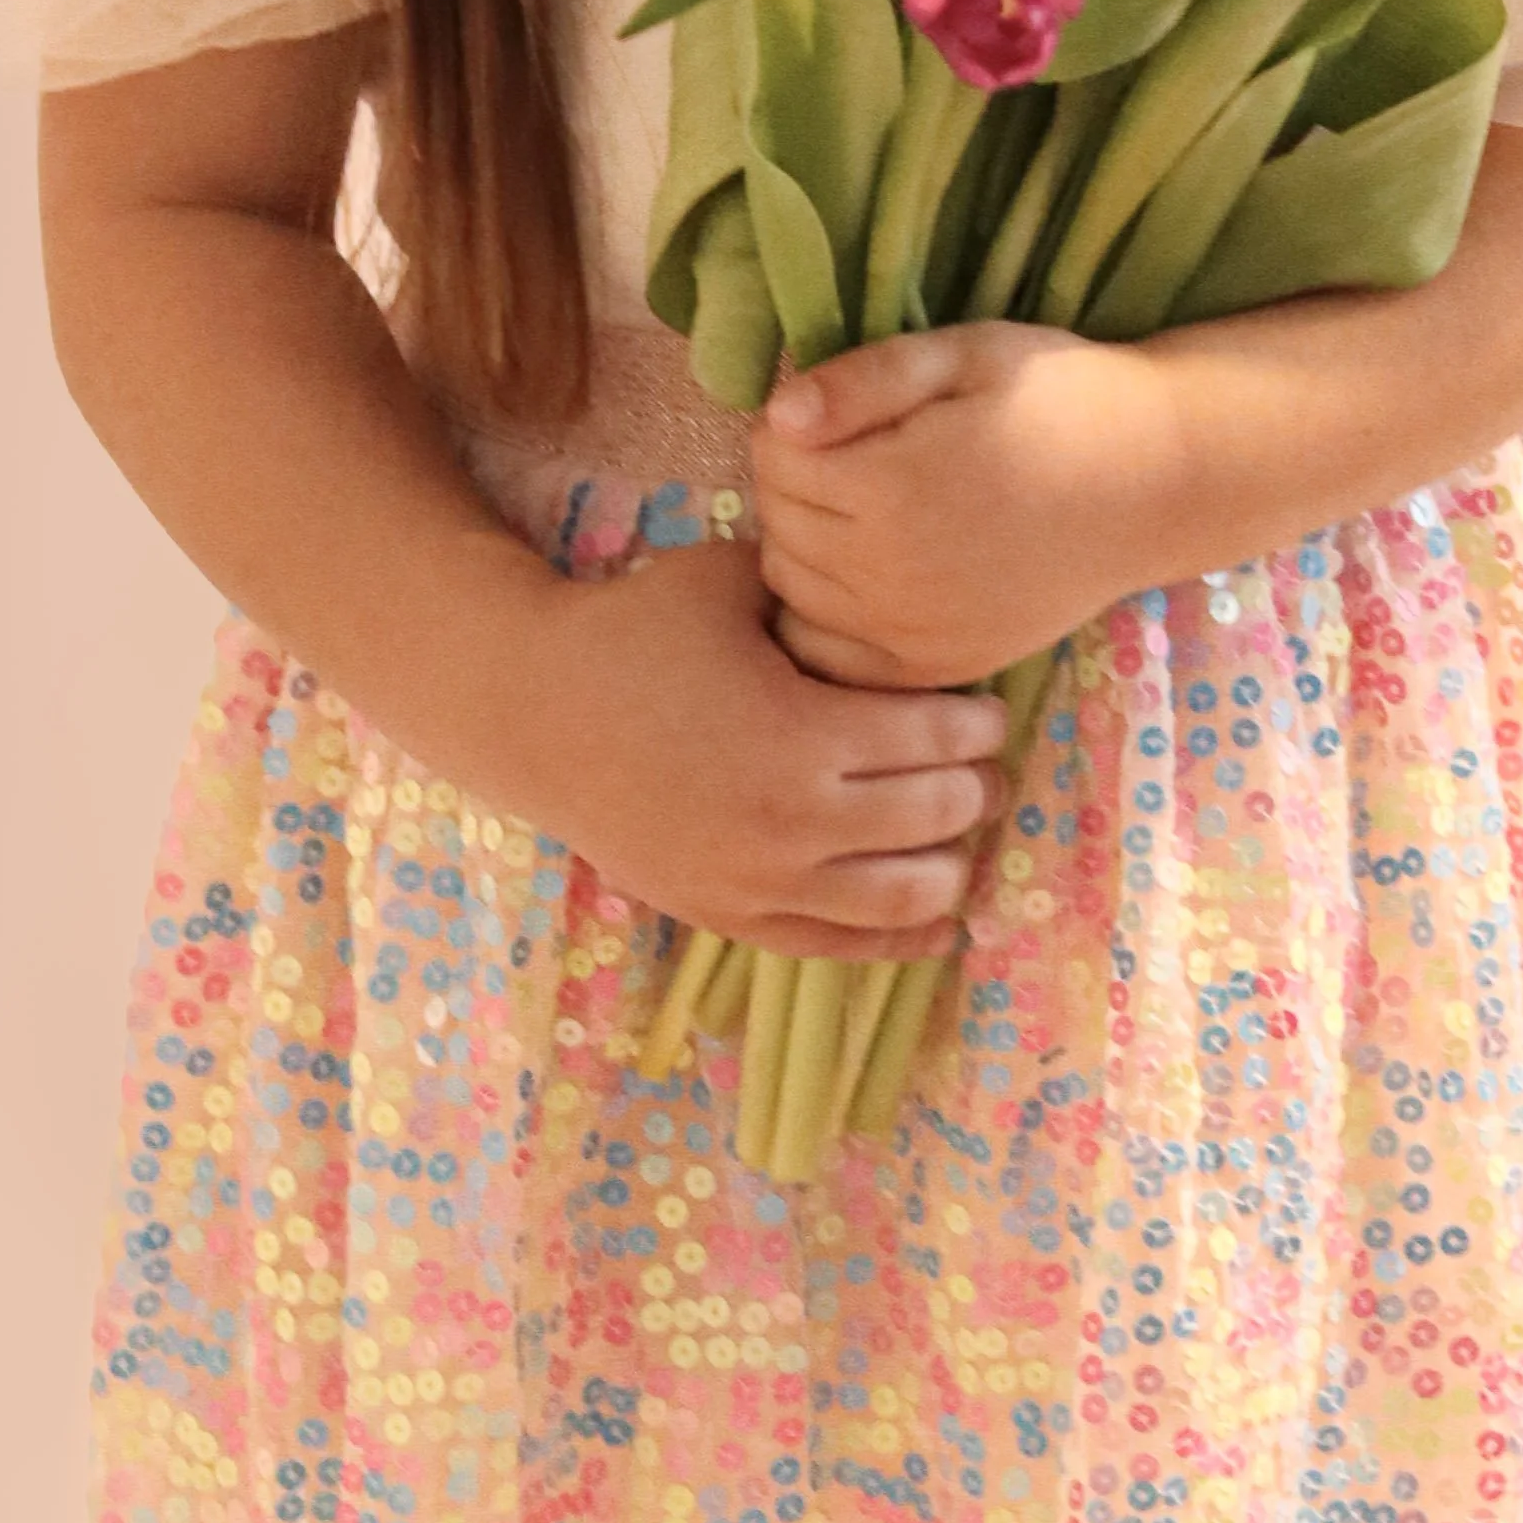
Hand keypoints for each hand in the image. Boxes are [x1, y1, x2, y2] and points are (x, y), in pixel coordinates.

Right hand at [499, 534, 1008, 961]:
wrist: (533, 711)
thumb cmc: (635, 630)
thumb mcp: (731, 581)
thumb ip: (815, 585)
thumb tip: (891, 573)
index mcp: (801, 732)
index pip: (933, 740)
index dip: (975, 725)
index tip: (989, 711)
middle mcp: (793, 822)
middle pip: (932, 816)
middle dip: (975, 788)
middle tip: (987, 766)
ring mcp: (761, 882)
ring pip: (902, 898)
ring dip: (950, 865)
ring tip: (962, 835)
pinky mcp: (731, 917)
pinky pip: (840, 948)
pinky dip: (901, 940)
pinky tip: (940, 924)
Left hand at [752, 321, 1182, 688]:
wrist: (1153, 480)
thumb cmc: (1058, 398)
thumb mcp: (964, 354)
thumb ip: (864, 379)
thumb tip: (778, 418)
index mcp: (890, 488)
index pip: (772, 459)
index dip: (792, 426)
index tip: (837, 412)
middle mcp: (892, 575)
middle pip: (778, 527)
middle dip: (793, 485)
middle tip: (848, 454)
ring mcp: (916, 633)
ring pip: (794, 593)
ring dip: (805, 548)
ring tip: (860, 508)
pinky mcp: (940, 666)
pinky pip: (835, 657)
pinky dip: (828, 617)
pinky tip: (867, 574)